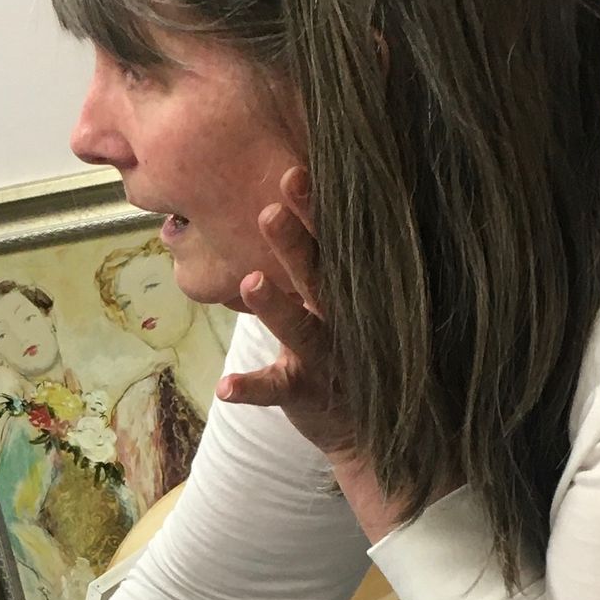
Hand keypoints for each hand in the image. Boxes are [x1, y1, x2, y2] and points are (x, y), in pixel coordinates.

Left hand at [216, 166, 360, 463]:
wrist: (373, 428)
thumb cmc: (349, 350)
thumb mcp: (338, 303)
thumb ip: (319, 263)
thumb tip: (285, 205)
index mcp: (344, 290)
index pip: (331, 243)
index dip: (314, 210)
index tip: (295, 171)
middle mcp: (340, 317)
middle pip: (318, 274)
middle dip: (294, 242)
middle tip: (269, 209)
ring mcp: (325, 356)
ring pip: (301, 328)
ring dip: (276, 306)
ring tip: (250, 281)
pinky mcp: (307, 393)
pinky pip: (277, 390)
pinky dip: (251, 388)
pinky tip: (225, 386)